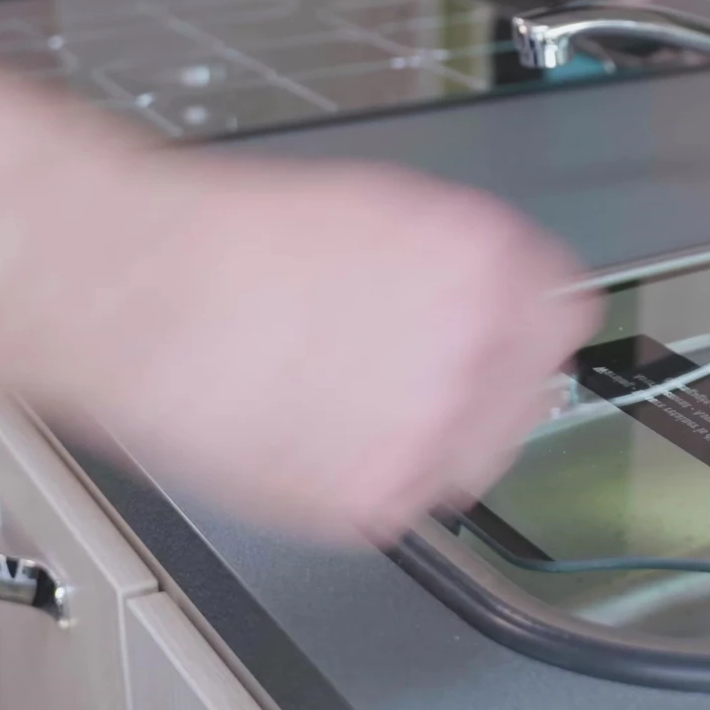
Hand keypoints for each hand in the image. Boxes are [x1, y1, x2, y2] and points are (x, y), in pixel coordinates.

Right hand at [10, 156, 598, 546]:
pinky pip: (409, 498)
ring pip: (479, 453)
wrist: (145, 297)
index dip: (525, 323)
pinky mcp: (378, 497)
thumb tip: (492, 290)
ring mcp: (433, 429)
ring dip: (439, 436)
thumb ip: (459, 261)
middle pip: (532, 388)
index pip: (563, 311)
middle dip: (485, 381)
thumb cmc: (232, 244)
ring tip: (361, 403)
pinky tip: (322, 434)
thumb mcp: (379, 211)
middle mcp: (478, 348)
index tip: (509, 335)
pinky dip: (376, 477)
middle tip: (417, 373)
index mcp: (487, 265)